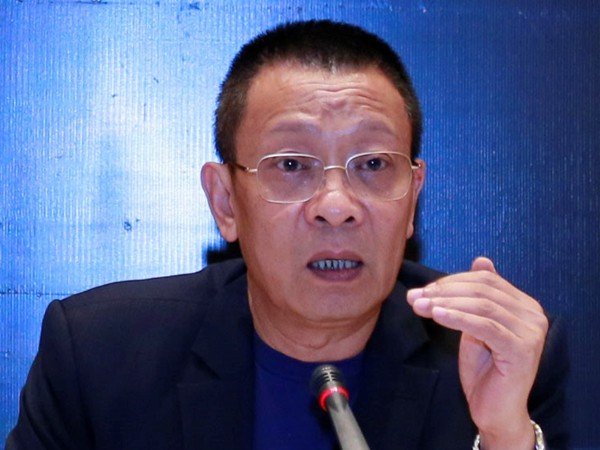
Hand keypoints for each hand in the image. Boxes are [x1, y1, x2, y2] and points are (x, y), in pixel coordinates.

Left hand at [407, 257, 547, 448]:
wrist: (494, 409)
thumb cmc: (484, 368)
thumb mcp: (475, 325)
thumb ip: (476, 296)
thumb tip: (480, 259)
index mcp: (524, 305)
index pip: (485, 280)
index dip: (451, 281)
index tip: (422, 290)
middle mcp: (534, 314)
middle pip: (483, 290)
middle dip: (444, 291)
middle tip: (416, 297)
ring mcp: (531, 332)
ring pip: (482, 305)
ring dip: (446, 303)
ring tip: (420, 306)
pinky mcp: (522, 349)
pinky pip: (485, 326)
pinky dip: (458, 318)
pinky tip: (437, 316)